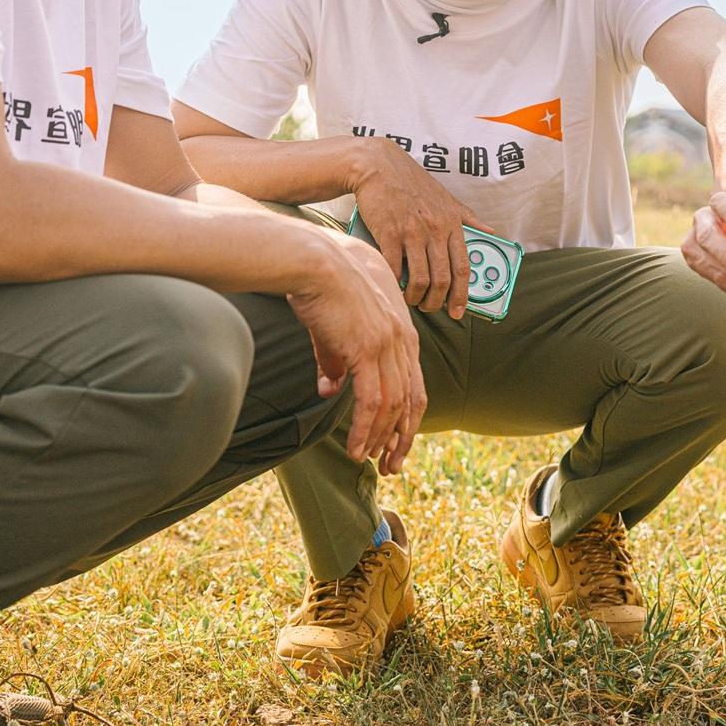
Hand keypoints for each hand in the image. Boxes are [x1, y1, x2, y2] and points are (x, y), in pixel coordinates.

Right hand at [288, 232, 426, 474]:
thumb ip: (335, 360)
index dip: (408, 417)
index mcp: (401, 331)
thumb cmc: (319, 287)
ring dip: (381, 439)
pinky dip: (365, 430)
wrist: (311, 260)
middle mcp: (401, 339)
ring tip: (369, 462)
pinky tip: (355, 450)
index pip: (414, 384)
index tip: (397, 442)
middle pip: (411, 400)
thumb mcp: (333, 329)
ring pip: (393, 405)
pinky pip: (372, 401)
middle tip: (392, 465)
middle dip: (402, 437)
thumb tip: (330, 389)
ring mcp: (387, 344)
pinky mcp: (367, 349)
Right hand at [351, 138, 493, 319]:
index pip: (463, 268)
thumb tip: (491, 232)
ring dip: (415, 297)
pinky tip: (393, 286)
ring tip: (411, 299)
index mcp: (452, 223)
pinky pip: (394, 268)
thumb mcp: (447, 198)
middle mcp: (435, 229)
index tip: (458, 311)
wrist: (379, 166)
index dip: (462, 295)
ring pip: (419, 279)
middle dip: (436, 302)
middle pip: (442, 279)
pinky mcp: (388, 234)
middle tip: (430, 307)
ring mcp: (411, 232)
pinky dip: (394, 283)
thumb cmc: (412, 183)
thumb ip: (469, 218)